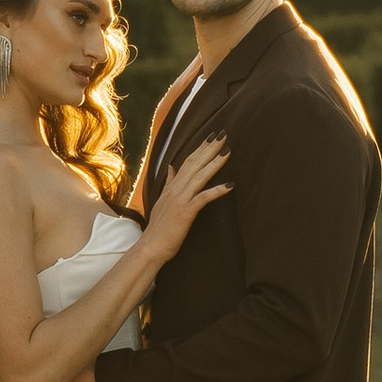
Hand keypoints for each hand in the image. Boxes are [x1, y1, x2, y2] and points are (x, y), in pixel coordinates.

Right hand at [138, 133, 228, 268]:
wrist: (150, 247)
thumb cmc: (159, 228)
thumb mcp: (162, 201)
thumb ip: (168, 183)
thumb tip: (171, 167)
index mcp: (172, 187)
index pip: (188, 162)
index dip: (200, 148)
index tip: (211, 137)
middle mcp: (176, 190)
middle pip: (195, 164)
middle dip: (210, 148)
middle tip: (223, 134)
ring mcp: (180, 200)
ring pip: (200, 177)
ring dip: (215, 163)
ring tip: (228, 151)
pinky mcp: (185, 212)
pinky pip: (203, 198)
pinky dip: (217, 191)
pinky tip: (230, 185)